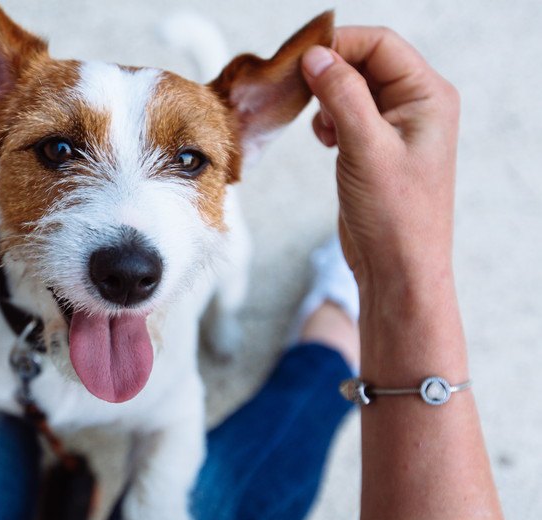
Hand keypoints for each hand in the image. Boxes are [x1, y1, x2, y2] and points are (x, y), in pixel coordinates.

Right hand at [300, 27, 460, 292]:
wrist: (397, 268)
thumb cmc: (395, 215)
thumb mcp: (366, 148)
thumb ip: (343, 95)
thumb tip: (316, 56)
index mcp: (428, 97)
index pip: (380, 45)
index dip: (340, 45)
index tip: (301, 60)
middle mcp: (416, 105)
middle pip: (365, 61)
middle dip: (329, 72)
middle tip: (298, 90)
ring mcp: (395, 126)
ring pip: (352, 87)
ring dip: (327, 98)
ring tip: (320, 128)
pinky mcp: (375, 146)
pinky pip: (347, 112)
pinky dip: (328, 118)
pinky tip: (324, 139)